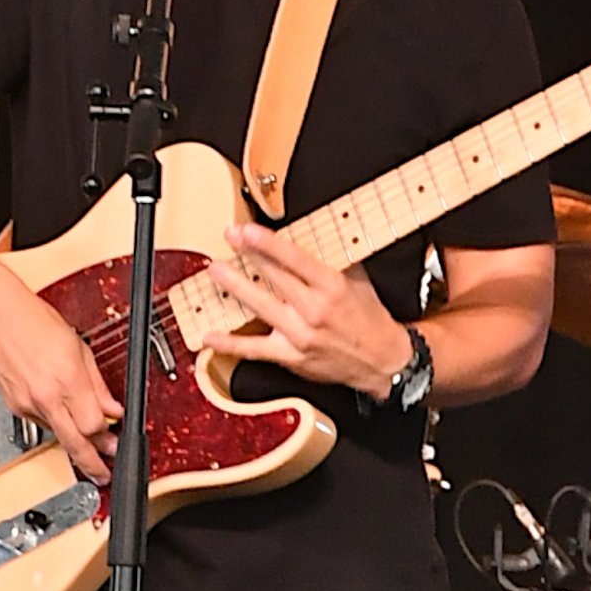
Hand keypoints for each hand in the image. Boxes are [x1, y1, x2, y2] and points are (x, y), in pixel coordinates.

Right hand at [0, 266, 121, 485]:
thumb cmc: (38, 325)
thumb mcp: (80, 350)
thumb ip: (98, 386)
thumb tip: (114, 408)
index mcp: (67, 380)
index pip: (93, 424)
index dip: (107, 436)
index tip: (117, 441)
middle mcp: (45, 397)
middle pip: (74, 442)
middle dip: (92, 462)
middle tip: (105, 473)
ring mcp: (27, 404)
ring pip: (58, 434)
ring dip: (75, 442)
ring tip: (92, 445)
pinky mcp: (14, 407)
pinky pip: (41, 423)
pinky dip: (56, 424)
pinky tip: (64, 418)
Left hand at [202, 223, 412, 394]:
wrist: (381, 360)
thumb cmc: (369, 319)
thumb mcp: (358, 282)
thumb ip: (334, 260)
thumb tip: (309, 239)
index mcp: (332, 287)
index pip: (295, 260)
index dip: (269, 243)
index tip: (248, 230)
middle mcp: (315, 310)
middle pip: (275, 277)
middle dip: (249, 255)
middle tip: (230, 237)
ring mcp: (300, 334)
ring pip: (261, 307)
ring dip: (235, 287)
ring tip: (216, 270)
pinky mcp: (291, 356)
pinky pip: (255, 350)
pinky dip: (230, 343)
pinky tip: (209, 336)